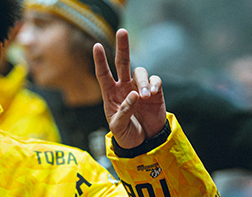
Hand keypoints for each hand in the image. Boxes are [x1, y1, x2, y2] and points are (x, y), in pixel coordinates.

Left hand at [93, 29, 166, 148]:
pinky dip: (154, 84)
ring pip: (140, 71)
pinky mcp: (155, 92)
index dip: (100, 60)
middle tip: (122, 31)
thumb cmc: (126, 135)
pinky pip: (155, 80)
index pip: (103, 74)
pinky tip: (151, 94)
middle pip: (122, 62)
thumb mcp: (118, 127)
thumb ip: (124, 112)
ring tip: (144, 95)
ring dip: (142, 81)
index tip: (97, 45)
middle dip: (123, 46)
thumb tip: (133, 95)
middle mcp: (124, 87)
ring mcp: (139, 88)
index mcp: (110, 94)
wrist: (144, 143)